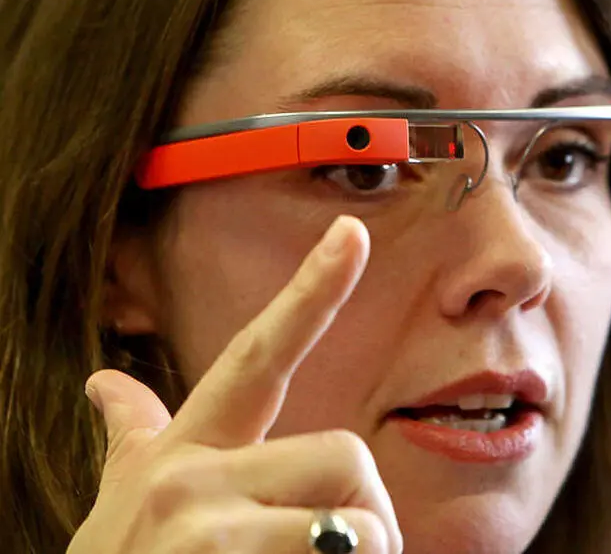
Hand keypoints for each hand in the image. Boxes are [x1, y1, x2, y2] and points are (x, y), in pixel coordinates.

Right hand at [68, 215, 401, 553]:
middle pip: (345, 454)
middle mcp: (195, 481)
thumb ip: (130, 434)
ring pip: (360, 527)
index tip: (352, 233)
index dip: (310, 291)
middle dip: (362, 509)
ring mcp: (211, 536)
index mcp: (186, 448)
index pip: (256, 352)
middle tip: (337, 547)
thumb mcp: (122, 500)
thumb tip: (103, 383)